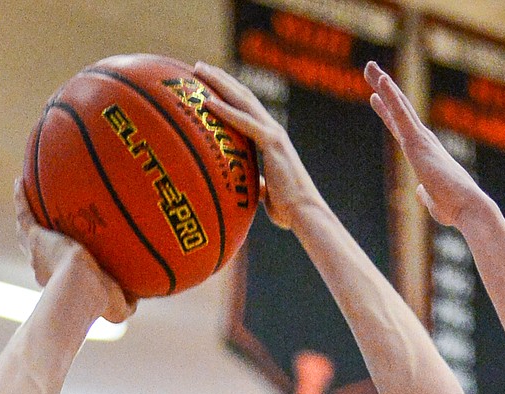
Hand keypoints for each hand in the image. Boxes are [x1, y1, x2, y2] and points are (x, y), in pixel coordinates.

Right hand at [14, 182, 134, 324]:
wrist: (82, 289)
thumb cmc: (101, 302)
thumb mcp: (119, 305)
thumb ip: (128, 298)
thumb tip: (138, 296)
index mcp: (63, 281)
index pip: (61, 269)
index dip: (63, 263)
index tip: (69, 256)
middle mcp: (45, 267)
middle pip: (41, 249)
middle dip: (42, 239)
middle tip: (45, 227)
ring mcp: (37, 251)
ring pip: (26, 230)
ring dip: (26, 214)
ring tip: (25, 195)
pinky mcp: (33, 238)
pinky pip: (24, 213)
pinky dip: (21, 198)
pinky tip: (20, 181)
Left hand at [191, 61, 320, 229]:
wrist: (306, 215)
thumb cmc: (289, 211)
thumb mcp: (269, 194)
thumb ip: (260, 186)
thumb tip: (252, 189)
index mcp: (272, 140)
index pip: (247, 109)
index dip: (229, 93)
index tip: (209, 82)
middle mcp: (273, 131)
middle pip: (243, 96)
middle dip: (221, 78)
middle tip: (199, 66)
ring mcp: (274, 135)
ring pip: (243, 100)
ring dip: (219, 83)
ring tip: (199, 70)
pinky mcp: (272, 143)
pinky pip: (244, 123)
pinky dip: (225, 111)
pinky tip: (207, 101)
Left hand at [365, 63, 482, 227]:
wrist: (469, 207)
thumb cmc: (455, 209)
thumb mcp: (434, 202)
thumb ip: (425, 194)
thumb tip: (420, 192)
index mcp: (427, 154)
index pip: (403, 128)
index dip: (389, 112)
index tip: (376, 97)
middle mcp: (425, 141)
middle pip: (399, 110)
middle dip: (385, 89)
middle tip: (371, 70)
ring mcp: (421, 140)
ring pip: (399, 106)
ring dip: (384, 85)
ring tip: (369, 67)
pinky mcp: (418, 143)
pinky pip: (401, 115)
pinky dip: (392, 97)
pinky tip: (382, 81)